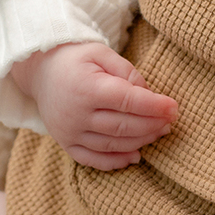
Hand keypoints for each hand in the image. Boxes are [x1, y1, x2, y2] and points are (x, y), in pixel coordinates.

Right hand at [10, 41, 177, 169]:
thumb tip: (147, 94)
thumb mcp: (101, 53)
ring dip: (140, 142)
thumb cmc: (75, 59)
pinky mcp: (65, 143)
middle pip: (123, 126)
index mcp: (87, 87)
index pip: (128, 101)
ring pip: (112, 144)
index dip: (155, 106)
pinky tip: (135, 155)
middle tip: (170, 121)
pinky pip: (93, 159)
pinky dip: (116, 161)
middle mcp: (76, 113)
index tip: (174, 108)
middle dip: (152, 125)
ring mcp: (69, 132)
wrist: (40, 71)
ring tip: (158, 133)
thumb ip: (126, 71)